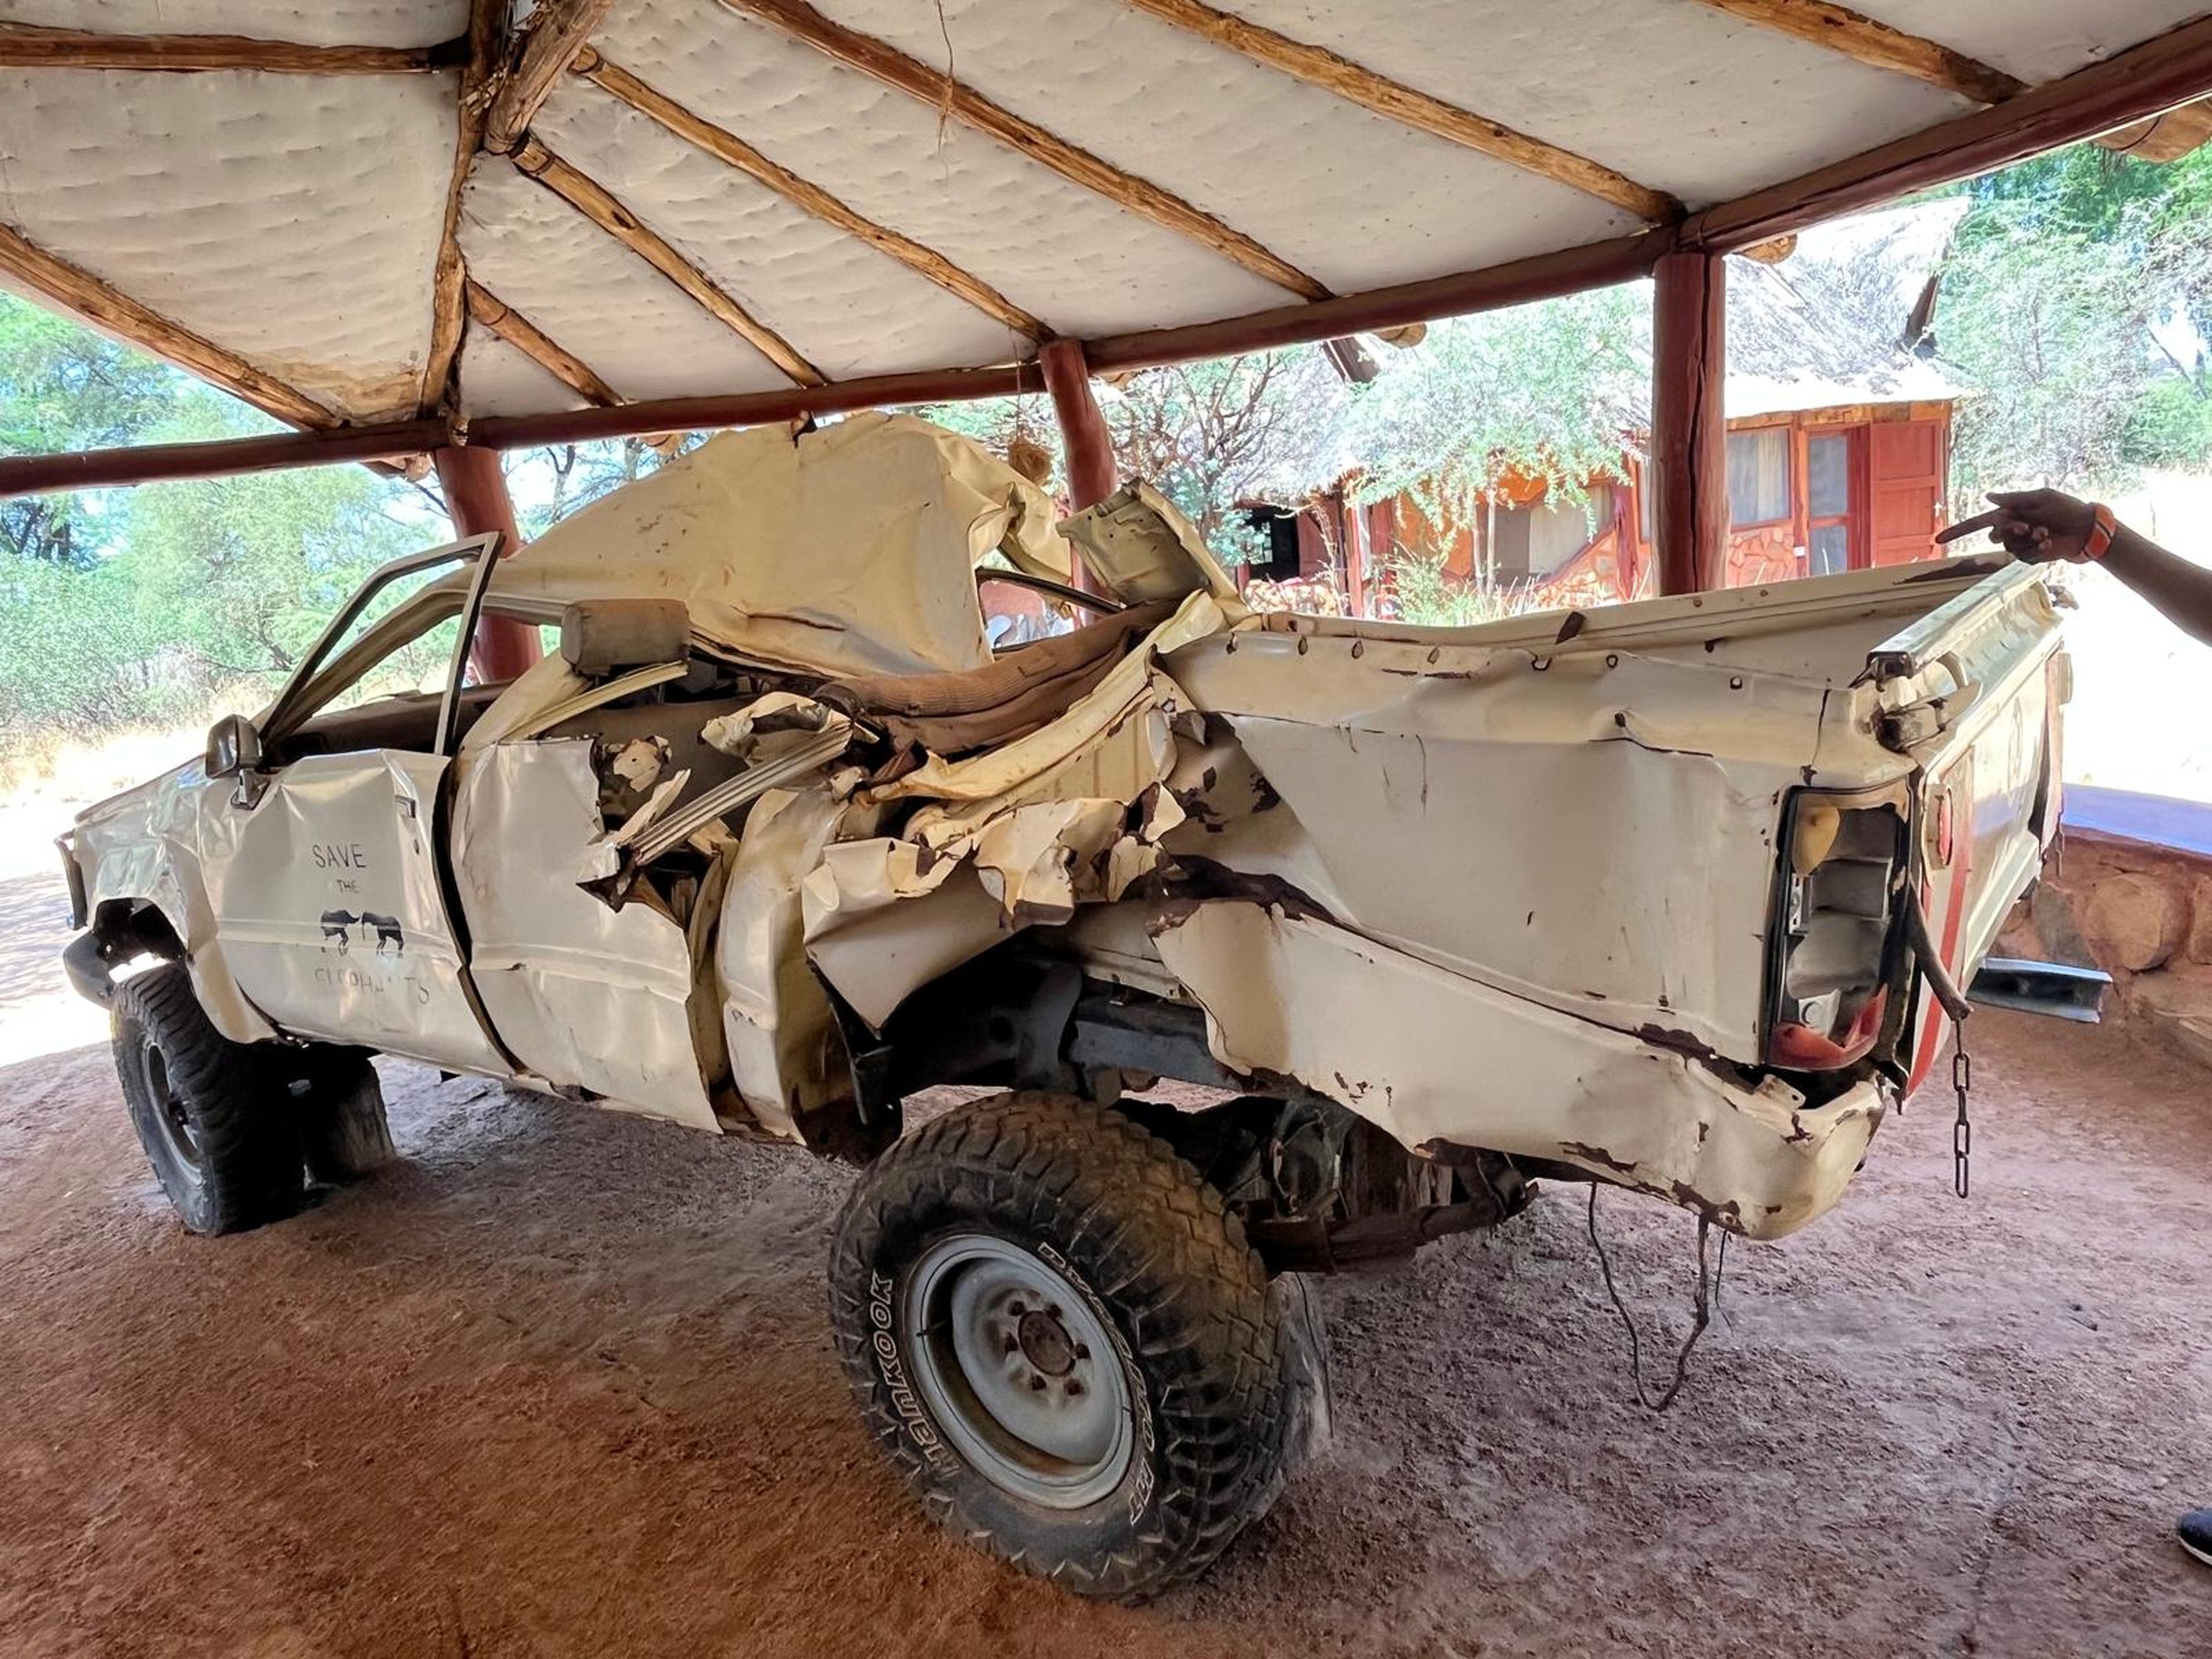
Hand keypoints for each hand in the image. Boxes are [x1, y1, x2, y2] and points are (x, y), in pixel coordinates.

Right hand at [1935, 488, 2098, 562]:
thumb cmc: (2066, 507)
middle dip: (2009, 531)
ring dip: (2028, 539)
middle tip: (2027, 526)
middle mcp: (2013, 528)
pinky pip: (2023, 556)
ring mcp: (2021, 543)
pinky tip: (2049, 542)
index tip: (1939, 538)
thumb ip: (2014, 498)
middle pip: (1993, 536)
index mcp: (2011, 513)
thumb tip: (1988, 496)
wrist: (2087, 528)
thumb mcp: (2041, 497)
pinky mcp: (2032, 556)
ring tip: (2045, 533)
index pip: (1978, 523)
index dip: (1958, 531)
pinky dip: (2036, 549)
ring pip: (2008, 547)